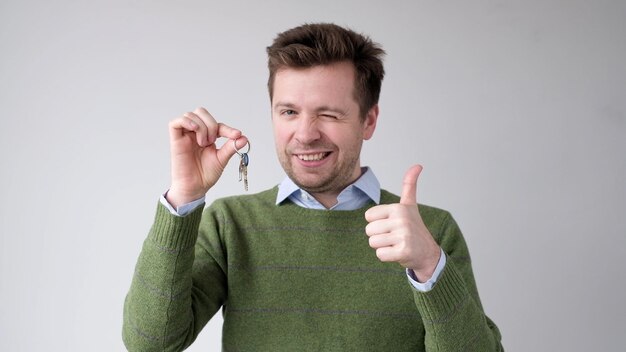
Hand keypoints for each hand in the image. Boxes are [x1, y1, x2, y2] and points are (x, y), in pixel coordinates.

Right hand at [166, 107, 246, 206]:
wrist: (195, 188)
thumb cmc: (206, 174)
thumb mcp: (222, 159)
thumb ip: (231, 147)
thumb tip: (244, 138)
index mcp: (207, 136)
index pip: (217, 124)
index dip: (228, 129)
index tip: (237, 135)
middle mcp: (195, 133)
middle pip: (201, 112)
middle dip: (211, 124)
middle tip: (212, 141)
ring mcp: (185, 135)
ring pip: (190, 115)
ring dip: (201, 126)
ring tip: (203, 143)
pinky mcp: (175, 140)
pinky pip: (175, 122)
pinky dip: (186, 121)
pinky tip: (195, 130)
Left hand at [364, 165, 440, 281]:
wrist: (428, 252)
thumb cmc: (414, 227)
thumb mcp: (410, 205)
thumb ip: (409, 185)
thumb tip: (418, 165)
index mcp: (399, 208)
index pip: (368, 217)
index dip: (377, 223)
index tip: (392, 224)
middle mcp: (402, 220)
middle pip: (369, 230)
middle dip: (379, 236)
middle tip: (395, 236)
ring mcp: (404, 236)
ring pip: (373, 243)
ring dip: (382, 246)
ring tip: (396, 243)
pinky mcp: (404, 251)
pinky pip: (380, 255)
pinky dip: (387, 256)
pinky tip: (398, 252)